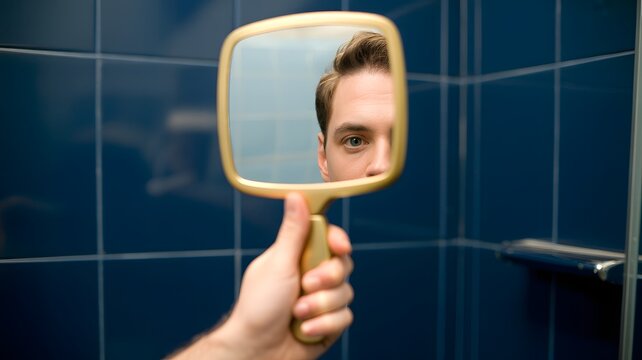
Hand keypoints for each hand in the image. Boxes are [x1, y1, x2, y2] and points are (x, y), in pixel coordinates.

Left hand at [170, 193, 352, 359]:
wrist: (257, 351)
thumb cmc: (258, 307)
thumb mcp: (278, 264)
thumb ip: (293, 232)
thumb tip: (296, 196)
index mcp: (298, 256)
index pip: (329, 238)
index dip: (338, 241)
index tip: (338, 246)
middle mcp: (313, 275)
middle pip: (343, 264)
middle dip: (327, 278)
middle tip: (306, 285)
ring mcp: (322, 300)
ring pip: (346, 293)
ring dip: (320, 306)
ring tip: (296, 314)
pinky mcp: (329, 323)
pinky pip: (345, 317)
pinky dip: (323, 325)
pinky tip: (304, 330)